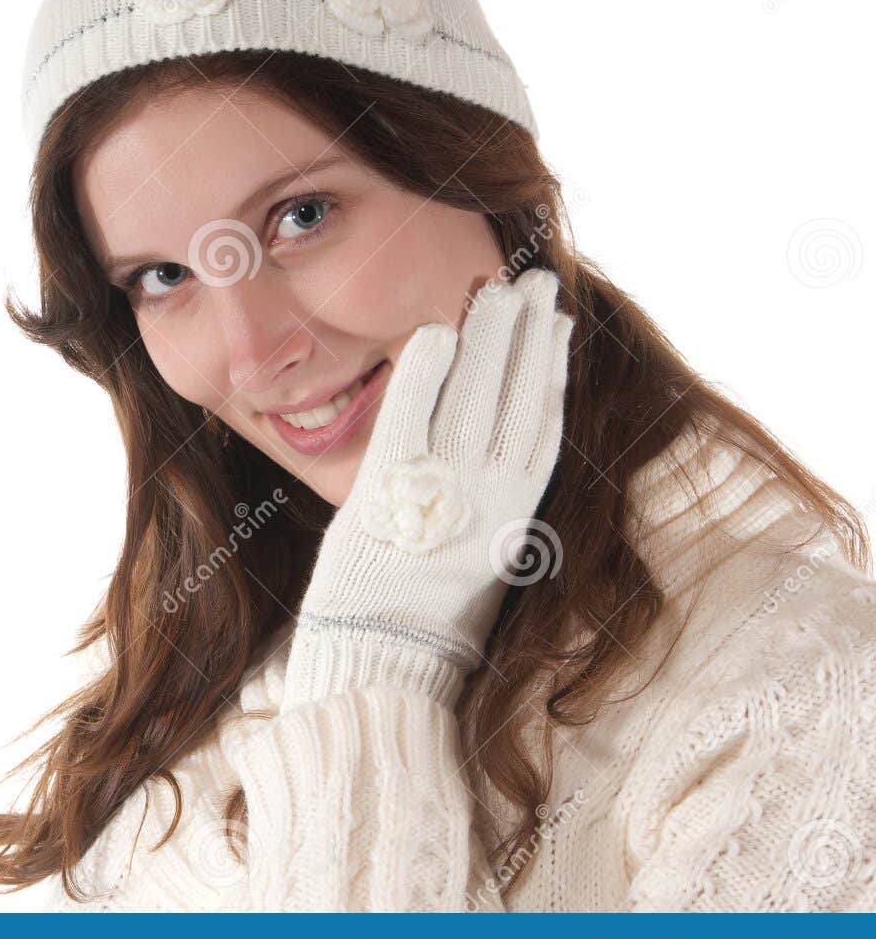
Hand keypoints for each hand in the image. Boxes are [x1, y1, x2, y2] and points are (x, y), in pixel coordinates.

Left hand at [291, 268, 572, 695]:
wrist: (382, 659)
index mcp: (517, 513)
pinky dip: (425, 375)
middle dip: (525, 331)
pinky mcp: (389, 491)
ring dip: (487, 337)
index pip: (544, 421)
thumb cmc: (423, 611)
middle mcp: (490, 497)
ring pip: (474, 396)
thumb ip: (493, 498)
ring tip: (494, 288)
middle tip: (530, 279)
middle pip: (515, 395)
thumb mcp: (479, 552)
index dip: (551, 365)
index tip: (556, 320)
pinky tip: (438, 331)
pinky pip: (410, 419)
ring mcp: (443, 491)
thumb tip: (502, 447)